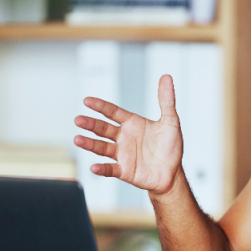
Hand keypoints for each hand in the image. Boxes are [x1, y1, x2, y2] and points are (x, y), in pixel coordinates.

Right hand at [73, 74, 182, 194]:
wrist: (172, 173)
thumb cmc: (170, 147)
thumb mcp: (171, 121)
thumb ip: (166, 100)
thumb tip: (166, 77)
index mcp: (132, 124)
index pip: (113, 112)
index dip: (100, 106)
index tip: (87, 100)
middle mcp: (123, 138)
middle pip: (103, 129)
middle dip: (90, 124)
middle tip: (78, 119)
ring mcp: (122, 154)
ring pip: (102, 147)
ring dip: (90, 144)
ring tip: (78, 139)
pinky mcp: (124, 170)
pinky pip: (110, 169)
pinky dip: (101, 169)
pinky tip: (93, 167)